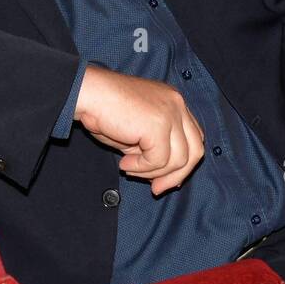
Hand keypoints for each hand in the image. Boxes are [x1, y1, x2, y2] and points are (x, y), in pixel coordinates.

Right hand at [74, 65, 204, 194]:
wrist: (88, 94)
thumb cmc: (105, 110)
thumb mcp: (137, 131)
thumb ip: (155, 148)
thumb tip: (168, 178)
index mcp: (174, 101)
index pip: (194, 137)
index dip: (183, 163)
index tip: (164, 179)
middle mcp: (177, 103)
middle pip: (195, 149)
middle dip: (177, 175)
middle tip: (156, 189)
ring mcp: (171, 112)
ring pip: (180, 159)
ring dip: (153, 172)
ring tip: (129, 168)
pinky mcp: (159, 124)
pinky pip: (159, 160)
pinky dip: (141, 168)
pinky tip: (124, 163)